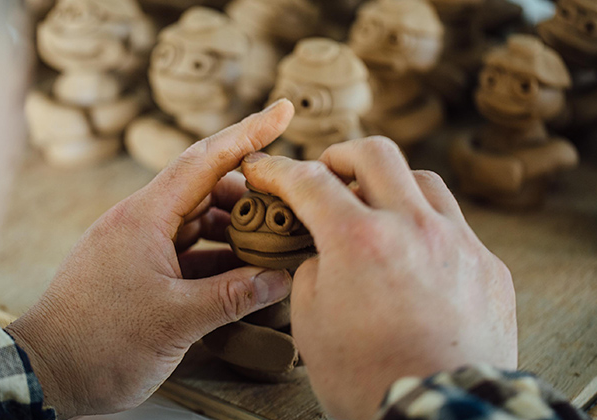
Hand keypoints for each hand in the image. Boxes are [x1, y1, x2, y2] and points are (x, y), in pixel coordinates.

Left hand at [6, 100, 294, 417]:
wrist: (45, 375)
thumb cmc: (99, 344)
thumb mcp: (176, 320)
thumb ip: (233, 296)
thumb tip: (280, 278)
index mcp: (145, 217)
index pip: (204, 160)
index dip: (247, 132)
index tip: (282, 110)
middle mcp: (141, 222)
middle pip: (206, 188)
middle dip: (249, 192)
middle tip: (288, 202)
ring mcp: (139, 246)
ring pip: (198, 221)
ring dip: (235, 228)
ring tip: (272, 240)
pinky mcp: (139, 270)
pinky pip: (187, 250)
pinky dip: (217, 256)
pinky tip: (242, 271)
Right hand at [241, 137, 517, 419]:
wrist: (438, 418)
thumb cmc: (368, 381)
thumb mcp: (311, 323)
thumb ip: (313, 269)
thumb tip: (325, 251)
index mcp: (359, 241)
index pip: (309, 182)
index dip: (279, 170)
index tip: (266, 170)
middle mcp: (414, 228)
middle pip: (375, 154)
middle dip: (339, 156)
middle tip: (325, 172)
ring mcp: (458, 243)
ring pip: (423, 181)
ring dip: (390, 185)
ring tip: (374, 208)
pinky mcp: (488, 267)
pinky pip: (455, 225)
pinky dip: (425, 226)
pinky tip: (414, 251)